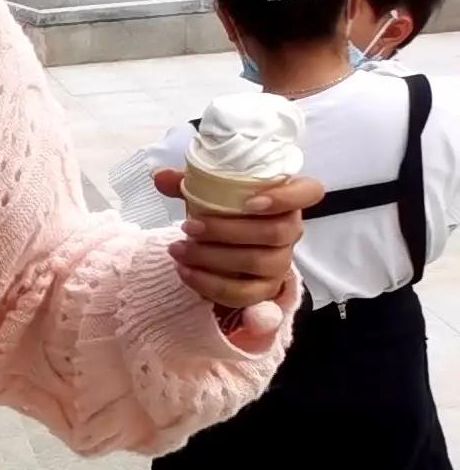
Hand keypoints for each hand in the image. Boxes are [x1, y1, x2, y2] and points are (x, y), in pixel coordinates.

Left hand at [151, 166, 319, 346]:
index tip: (250, 202)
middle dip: (228, 231)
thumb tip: (160, 176)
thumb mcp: (207, 194)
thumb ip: (188, 183)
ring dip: (213, 258)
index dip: (286, 197)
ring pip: (259, 263)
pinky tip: (185, 272)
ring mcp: (281, 261)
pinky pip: (244, 293)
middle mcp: (291, 229)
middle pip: (277, 232)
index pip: (309, 192)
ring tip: (178, 250)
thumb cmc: (222, 213)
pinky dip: (210, 284)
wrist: (222, 247)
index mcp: (286, 199)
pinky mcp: (265, 288)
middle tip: (188, 228)